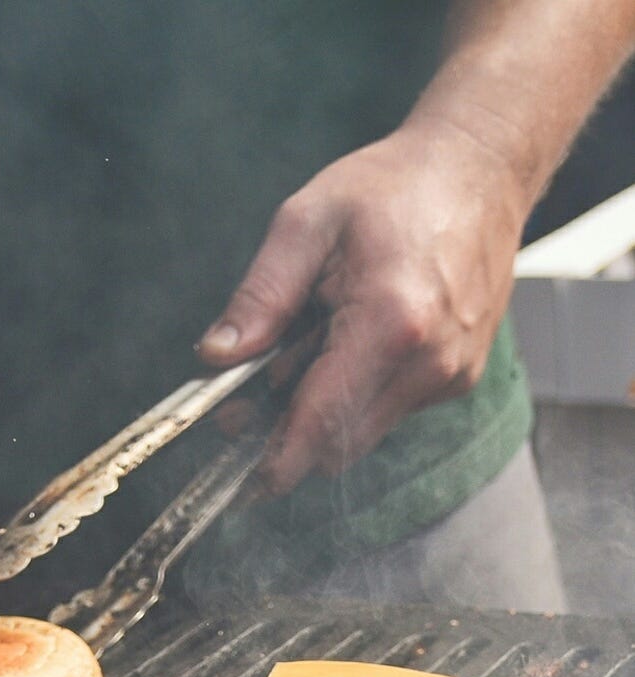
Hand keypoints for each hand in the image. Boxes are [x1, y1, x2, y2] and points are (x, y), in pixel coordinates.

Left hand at [197, 119, 529, 496]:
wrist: (481, 168)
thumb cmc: (395, 187)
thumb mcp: (306, 222)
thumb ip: (260, 296)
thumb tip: (216, 357)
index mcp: (390, 324)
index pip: (320, 425)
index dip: (275, 464)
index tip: (240, 488)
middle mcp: (430, 361)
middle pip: (337, 443)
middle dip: (285, 431)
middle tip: (250, 392)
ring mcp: (451, 373)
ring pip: (360, 430)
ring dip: (321, 407)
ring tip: (314, 336)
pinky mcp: (458, 376)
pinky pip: (388, 409)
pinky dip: (355, 391)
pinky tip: (351, 336)